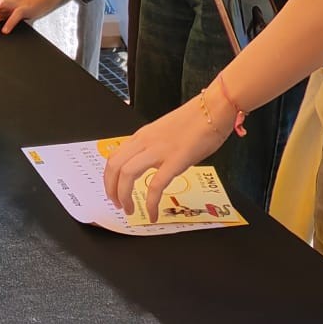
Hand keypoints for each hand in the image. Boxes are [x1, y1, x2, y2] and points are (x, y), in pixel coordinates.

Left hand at [102, 96, 232, 223]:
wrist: (214, 109)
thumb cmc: (195, 120)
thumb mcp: (165, 133)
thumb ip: (154, 148)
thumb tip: (151, 165)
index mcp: (142, 136)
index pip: (114, 158)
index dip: (109, 179)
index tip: (113, 192)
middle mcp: (145, 142)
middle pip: (114, 166)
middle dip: (111, 190)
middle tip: (118, 205)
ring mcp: (159, 151)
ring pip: (127, 174)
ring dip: (124, 196)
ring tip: (130, 210)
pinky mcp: (176, 160)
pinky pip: (156, 185)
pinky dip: (151, 203)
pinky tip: (154, 214)